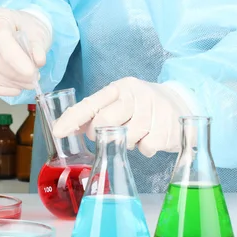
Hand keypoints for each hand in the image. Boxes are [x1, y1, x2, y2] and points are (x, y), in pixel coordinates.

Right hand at [0, 8, 51, 95]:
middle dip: (13, 74)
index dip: (15, 58)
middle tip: (32, 81)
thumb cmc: (26, 28)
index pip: (0, 37)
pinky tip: (13, 90)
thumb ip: (38, 46)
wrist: (17, 28)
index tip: (31, 72)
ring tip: (25, 85)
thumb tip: (38, 61)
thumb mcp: (37, 32)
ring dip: (6, 83)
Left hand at [52, 77, 191, 156]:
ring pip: (127, 136)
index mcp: (120, 87)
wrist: (179, 103)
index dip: (73, 119)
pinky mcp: (168, 125)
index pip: (91, 104)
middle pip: (106, 120)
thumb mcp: (117, 104)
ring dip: (127, 142)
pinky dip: (145, 148)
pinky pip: (147, 147)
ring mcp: (155, 107)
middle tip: (107, 135)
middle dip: (101, 134)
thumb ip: (92, 116)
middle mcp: (137, 93)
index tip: (57, 132)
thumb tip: (62, 129)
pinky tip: (150, 138)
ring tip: (134, 134)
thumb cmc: (140, 106)